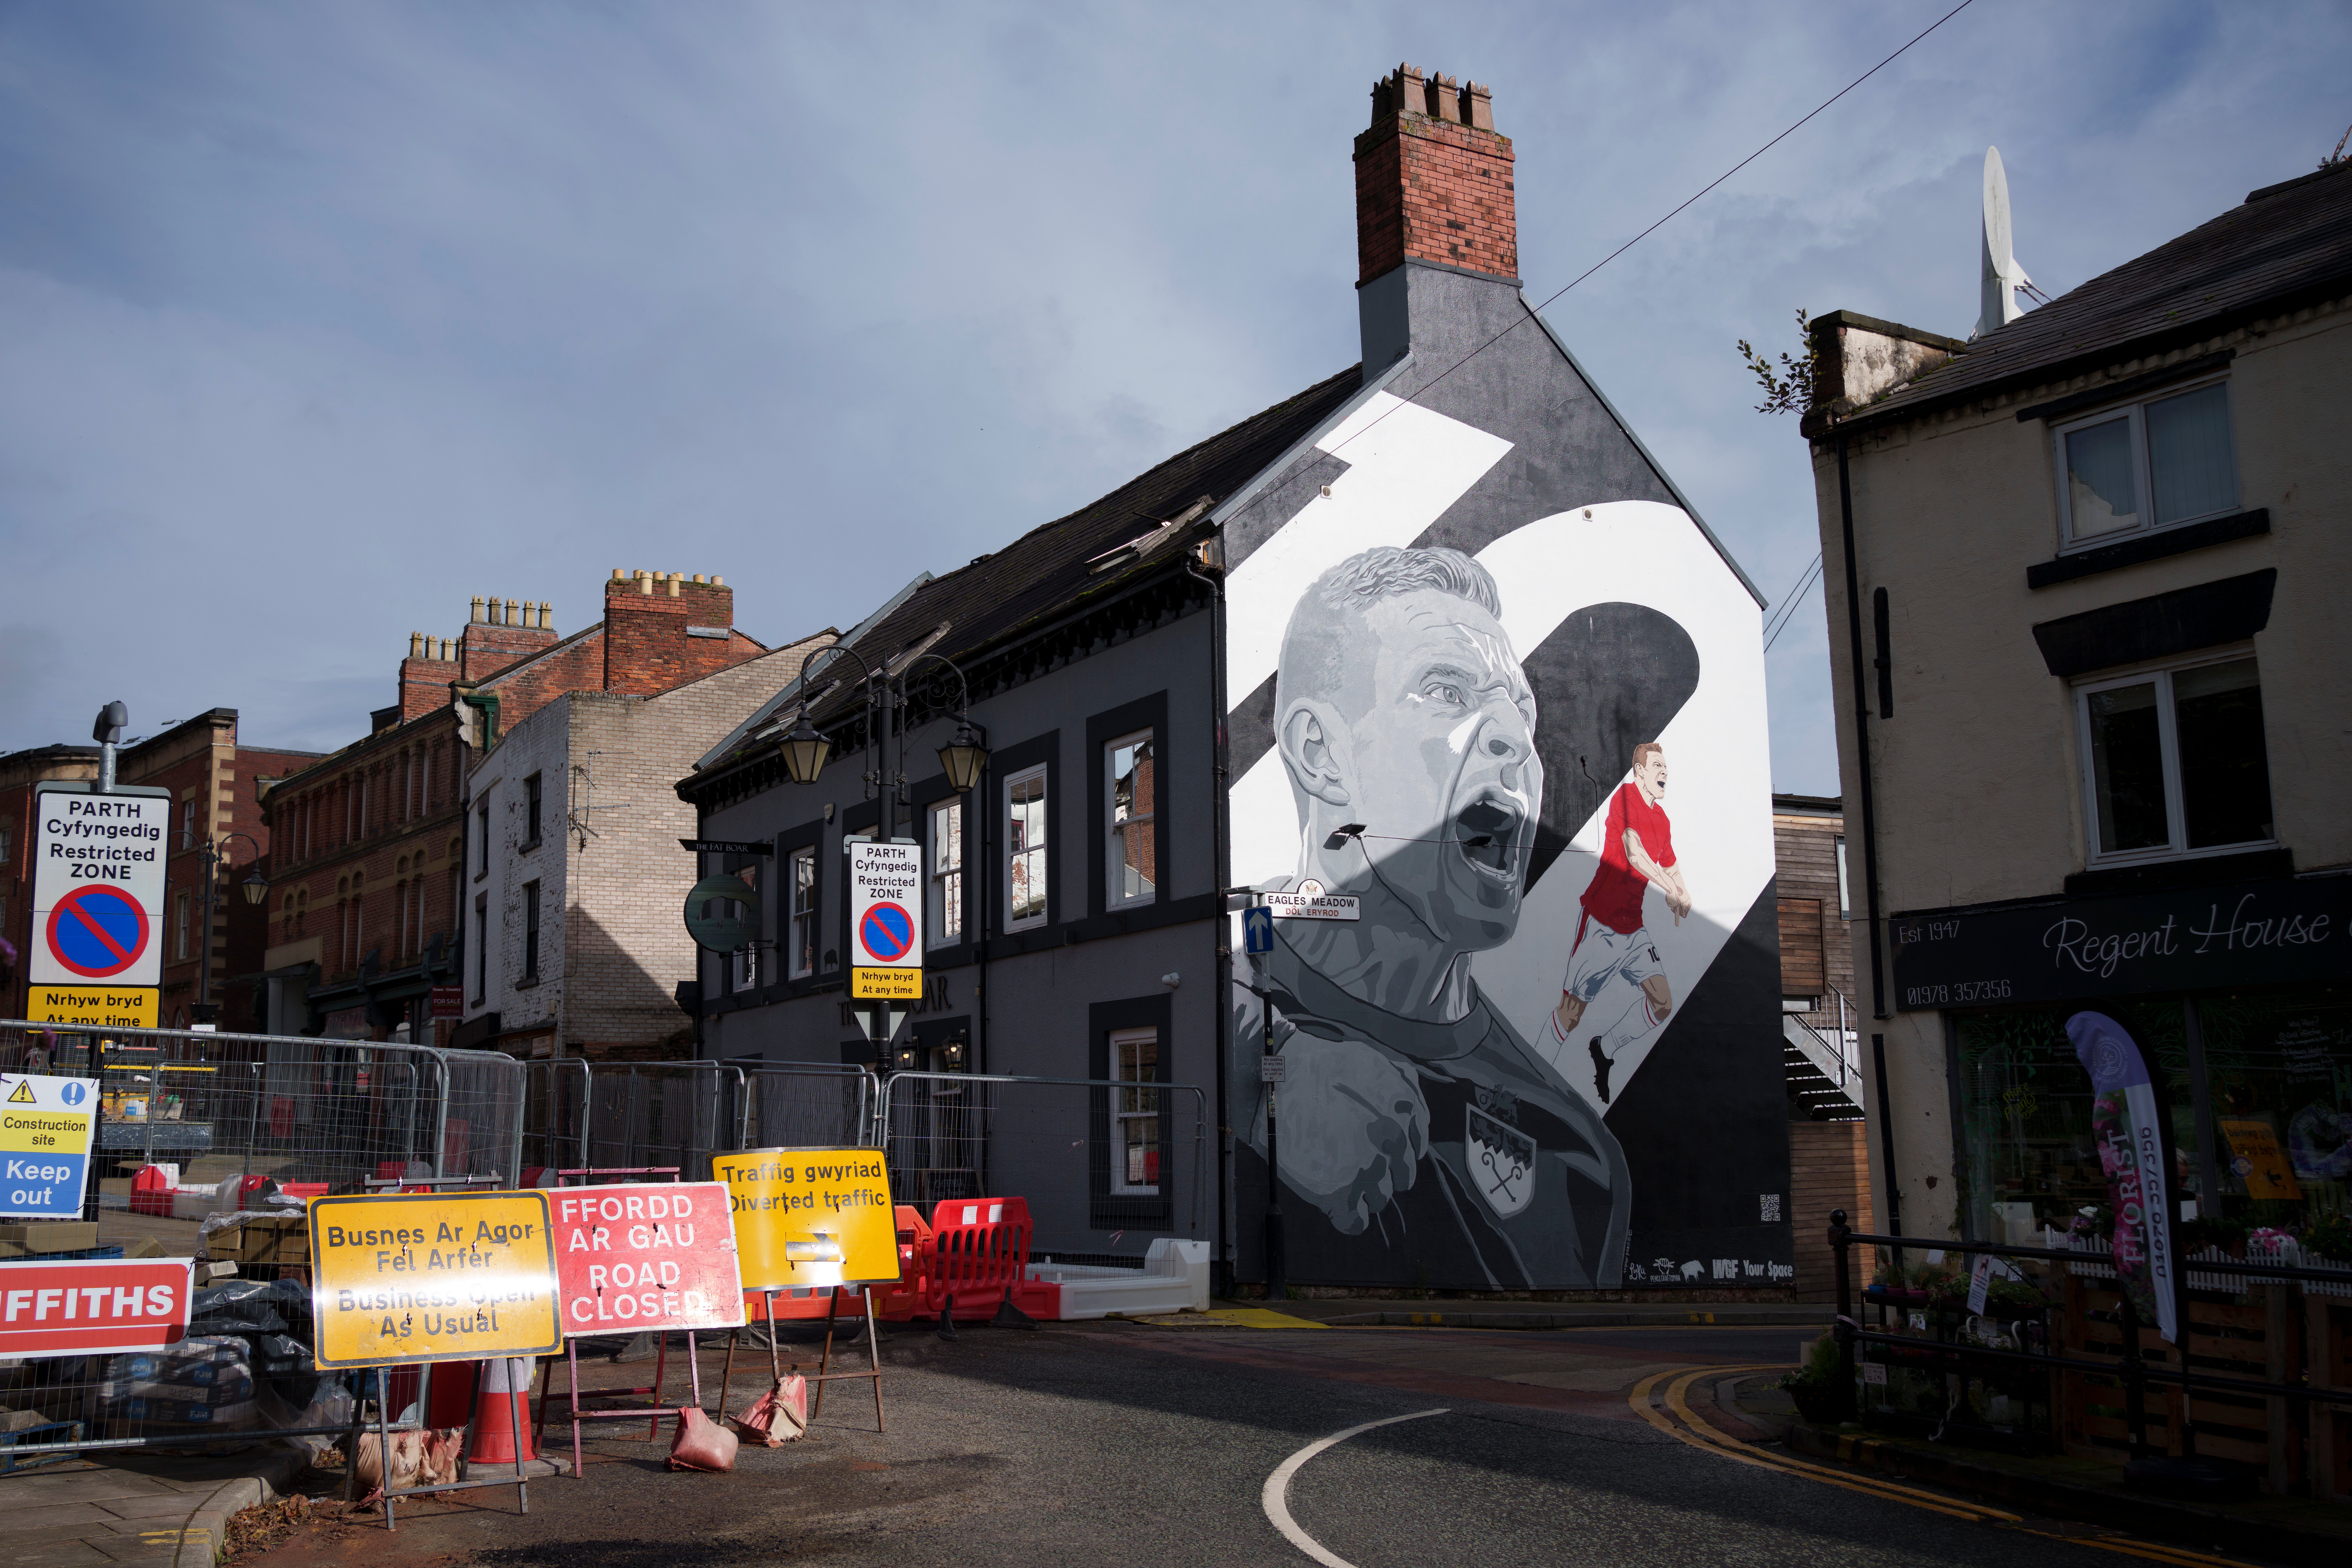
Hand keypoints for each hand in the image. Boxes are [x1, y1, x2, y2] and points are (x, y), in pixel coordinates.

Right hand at [1269, 1035, 1429, 1235]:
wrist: (1278, 1079)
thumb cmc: (1320, 1066)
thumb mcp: (1378, 1065)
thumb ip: (1402, 1090)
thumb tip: (1411, 1118)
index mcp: (1406, 1111)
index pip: (1415, 1149)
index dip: (1392, 1150)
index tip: (1372, 1146)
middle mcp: (1394, 1142)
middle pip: (1401, 1177)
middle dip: (1381, 1171)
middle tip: (1352, 1160)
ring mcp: (1369, 1169)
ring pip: (1380, 1200)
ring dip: (1363, 1192)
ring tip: (1337, 1175)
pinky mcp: (1340, 1194)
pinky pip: (1357, 1223)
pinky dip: (1348, 1217)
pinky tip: (1335, 1202)